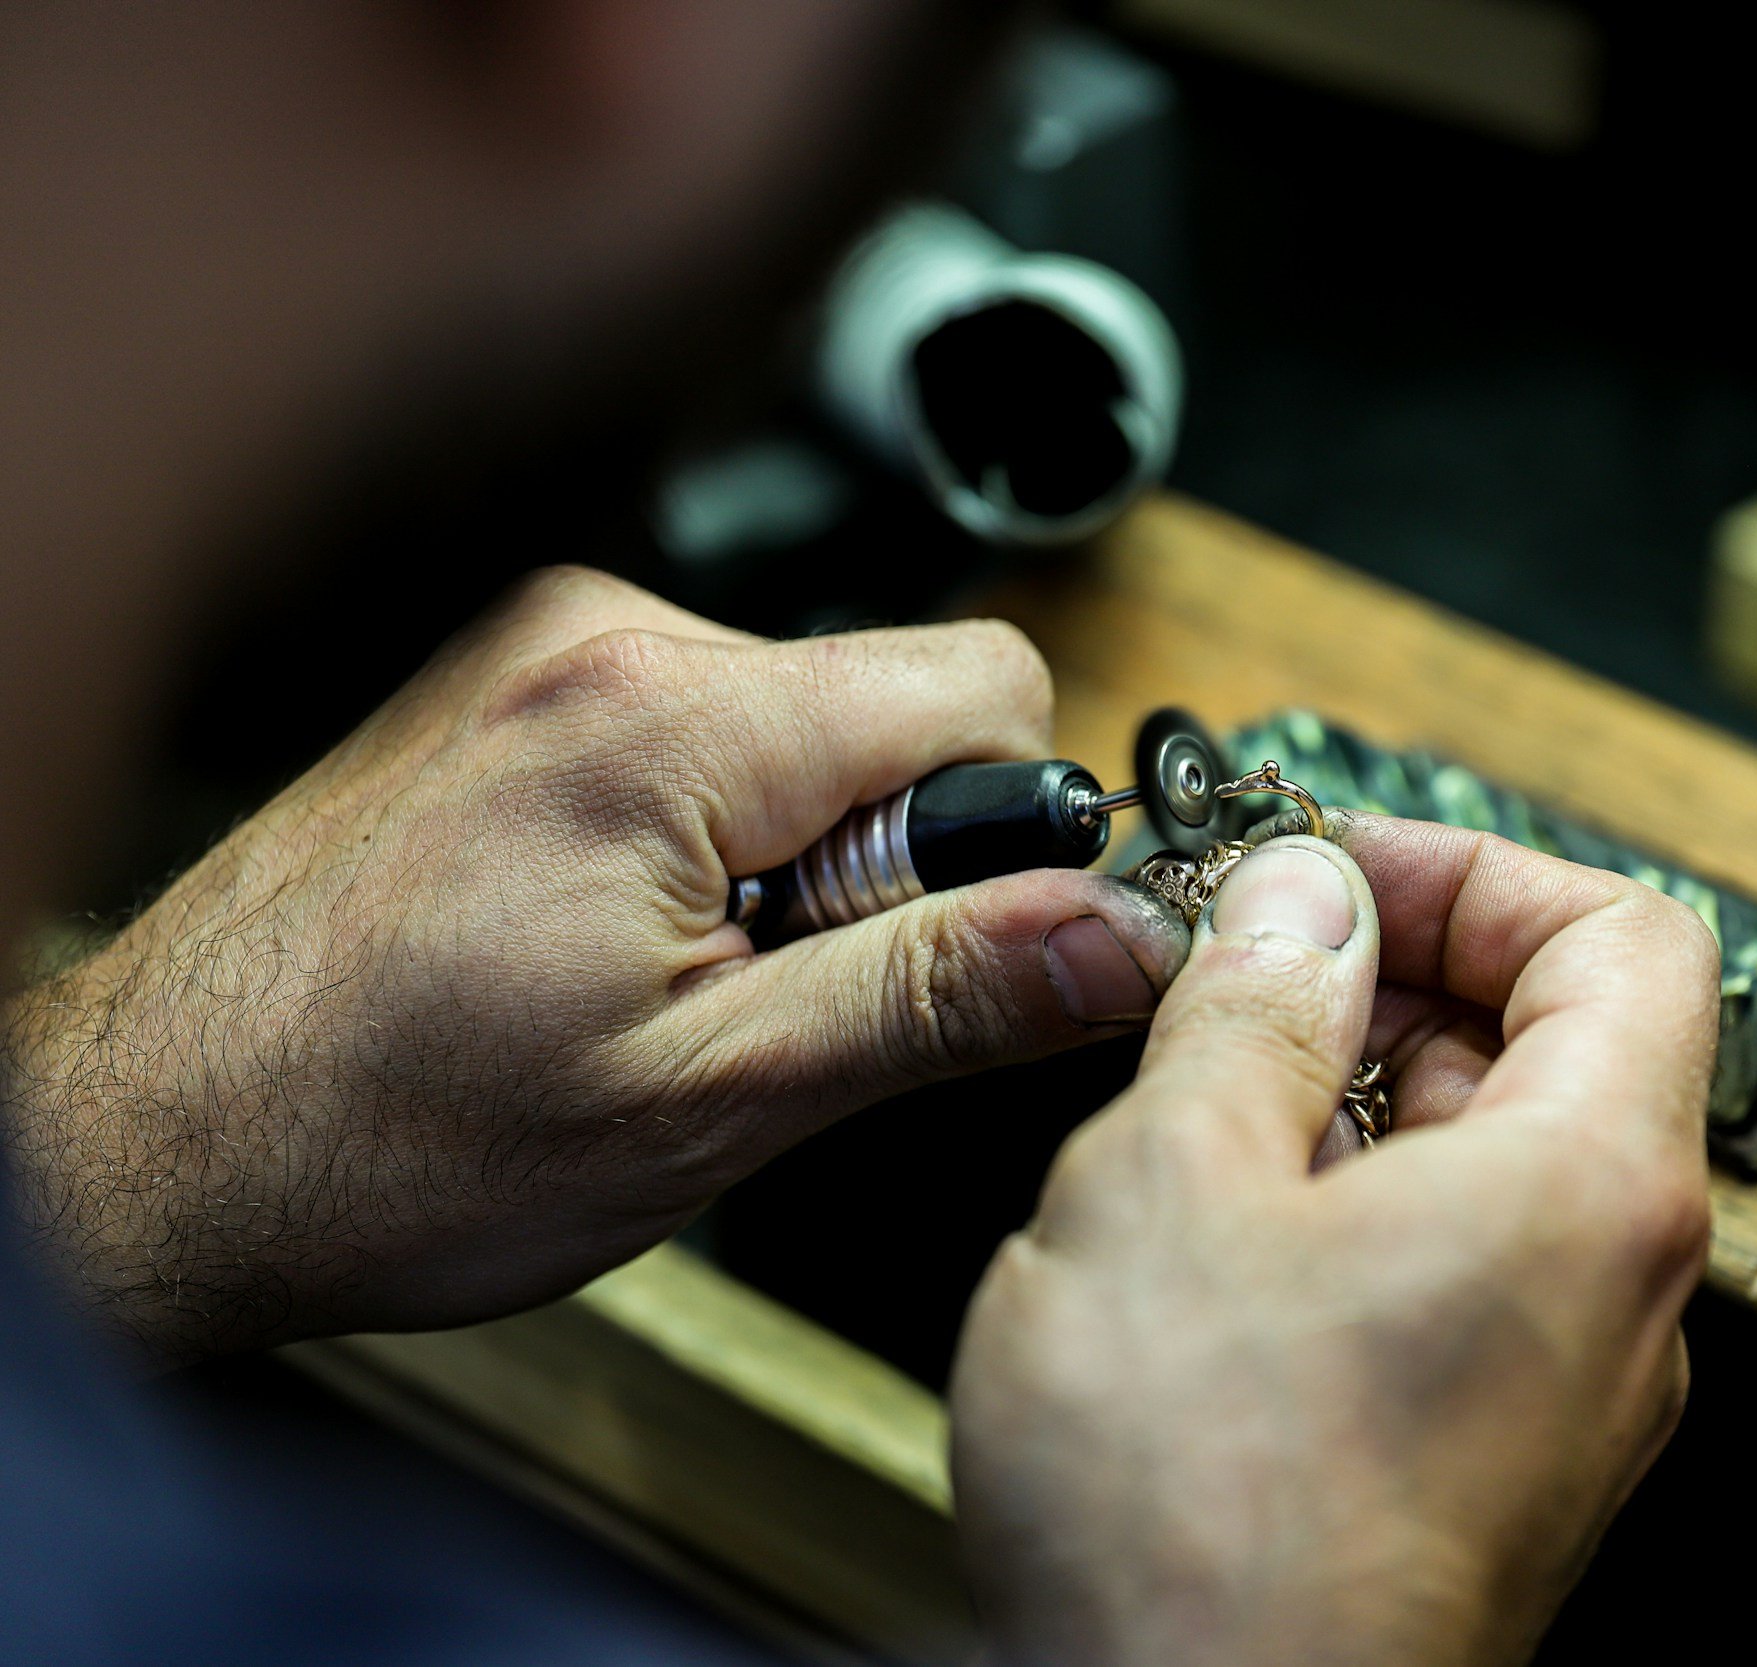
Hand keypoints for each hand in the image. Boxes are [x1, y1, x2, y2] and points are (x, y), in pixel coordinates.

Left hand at [0, 568, 1190, 1367]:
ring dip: (797, 859)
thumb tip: (1120, 935)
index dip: (1006, 833)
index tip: (934, 953)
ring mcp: (547, 654)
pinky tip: (615, 944)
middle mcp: (604, 642)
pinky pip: (710, 734)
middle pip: (898, 701)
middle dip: (888, 859)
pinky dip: (714, 839)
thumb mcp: (708, 1101)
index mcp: (668, 721)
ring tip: (669, 985)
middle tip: (767, 999)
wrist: (155, 1146)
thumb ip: (936, 996)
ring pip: (809, 726)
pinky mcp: (516, 689)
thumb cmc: (386, 1141)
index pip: (987, 684)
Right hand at [949, 813, 1718, 1666]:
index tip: (1333, 871)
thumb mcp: (1175, 1180)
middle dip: (1393, 980)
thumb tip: (1297, 900)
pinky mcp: (1498, 1462)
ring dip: (1357, 1101)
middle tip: (1238, 977)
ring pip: (1495, 1167)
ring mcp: (1569, 1391)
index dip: (1471, 868)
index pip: (1624, 931)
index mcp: (1589, 1185)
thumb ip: (1253, 1005)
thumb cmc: (1206, 1518)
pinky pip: (1461, 1277)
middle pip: (1559, 1045)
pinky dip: (1356, 1215)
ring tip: (1200, 1119)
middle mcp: (1619, 1292)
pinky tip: (1219, 1251)